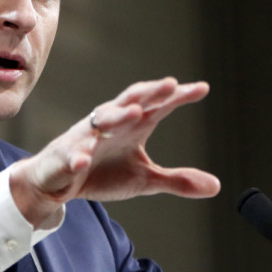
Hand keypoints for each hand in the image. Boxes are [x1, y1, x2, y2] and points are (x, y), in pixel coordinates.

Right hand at [10, 77, 220, 226]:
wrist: (55, 182)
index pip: (157, 106)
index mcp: (131, 126)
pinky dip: (76, 157)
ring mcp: (84, 139)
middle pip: (130, 102)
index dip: (177, 97)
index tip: (202, 89)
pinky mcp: (64, 158)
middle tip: (169, 85)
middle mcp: (109, 125)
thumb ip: (176, 180)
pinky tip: (83, 160)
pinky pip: (70, 156)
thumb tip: (216, 186)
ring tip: (136, 112)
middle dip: (149, 93)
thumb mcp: (144, 179)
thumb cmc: (100, 173)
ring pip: (101, 123)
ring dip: (118, 116)